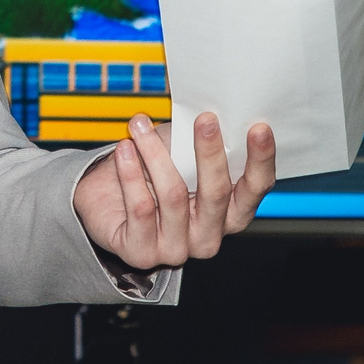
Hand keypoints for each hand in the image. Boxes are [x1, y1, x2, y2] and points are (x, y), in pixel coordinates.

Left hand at [73, 113, 275, 269]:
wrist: (103, 200)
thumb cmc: (150, 173)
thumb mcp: (180, 155)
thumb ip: (200, 142)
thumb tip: (214, 111)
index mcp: (230, 213)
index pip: (255, 188)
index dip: (260, 159)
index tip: (259, 128)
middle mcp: (208, 236)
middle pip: (217, 193)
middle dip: (211, 152)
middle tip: (205, 120)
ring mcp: (177, 248)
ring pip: (173, 195)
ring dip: (155, 153)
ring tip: (140, 125)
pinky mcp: (142, 252)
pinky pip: (140, 207)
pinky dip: (130, 173)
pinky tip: (124, 149)